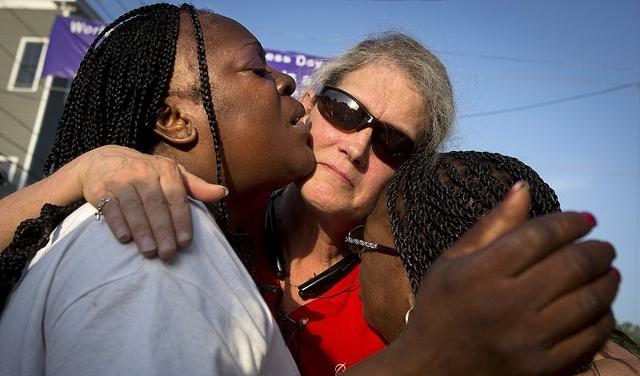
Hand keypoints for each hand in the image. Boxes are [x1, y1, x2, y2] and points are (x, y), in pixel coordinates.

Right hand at [77, 145, 227, 259]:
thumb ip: (196, 186)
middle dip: (163, 231)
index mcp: (165, 169)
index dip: (181, 220)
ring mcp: (121, 179)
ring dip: (142, 232)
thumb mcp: (172, 174)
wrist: (104, 161)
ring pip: (134, 207)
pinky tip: (125, 240)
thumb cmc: (147, 173)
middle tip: (168, 254)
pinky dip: (118, 224)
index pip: (176, 197)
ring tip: (150, 252)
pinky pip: (110, 207)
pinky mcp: (100, 188)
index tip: (185, 242)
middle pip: (155, 204)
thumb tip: (223, 193)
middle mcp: (143, 172)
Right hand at [394, 182, 618, 375]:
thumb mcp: (452, 260)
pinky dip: (603, 317)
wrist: (432, 367)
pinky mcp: (542, 366)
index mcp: (482, 272)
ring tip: (607, 271)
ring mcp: (528, 338)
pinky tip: (599, 306)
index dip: (570, 222)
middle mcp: (508, 303)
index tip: (584, 219)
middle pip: (572, 265)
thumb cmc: (440, 307)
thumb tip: (522, 189)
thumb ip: (491, 225)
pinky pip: (589, 338)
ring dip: (607, 280)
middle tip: (603, 246)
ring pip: (588, 301)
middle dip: (597, 249)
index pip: (541, 236)